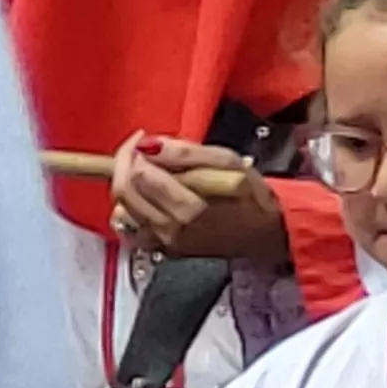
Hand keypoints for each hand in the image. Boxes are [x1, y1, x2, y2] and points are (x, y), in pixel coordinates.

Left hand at [114, 132, 287, 261]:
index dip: (135, 150)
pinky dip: (129, 206)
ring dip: (127, 182)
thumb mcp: (229, 162)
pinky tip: (143, 194)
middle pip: (124, 191)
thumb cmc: (251, 196)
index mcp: (189, 209)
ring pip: (122, 207)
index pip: (138, 175)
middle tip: (138, 148)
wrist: (264, 233)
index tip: (144, 138)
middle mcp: (171, 229)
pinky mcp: (161, 248)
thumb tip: (149, 145)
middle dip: (124, 162)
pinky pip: (129, 226)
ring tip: (145, 169)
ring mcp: (164, 243)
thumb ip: (187, 153)